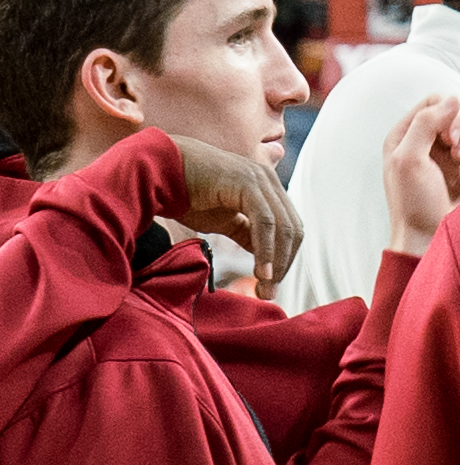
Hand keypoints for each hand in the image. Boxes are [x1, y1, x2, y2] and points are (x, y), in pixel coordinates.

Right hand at [174, 134, 303, 287]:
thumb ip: (246, 233)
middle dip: (284, 264)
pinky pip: (264, 222)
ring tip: (265, 287)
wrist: (161, 171)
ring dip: (277, 262)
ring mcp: (261, 180)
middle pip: (293, 230)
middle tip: (268, 293)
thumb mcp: (224, 219)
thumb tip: (264, 257)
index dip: (285, 258)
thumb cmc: (189, 194)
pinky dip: (266, 249)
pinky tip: (261, 272)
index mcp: (268, 190)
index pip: (290, 228)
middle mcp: (270, 182)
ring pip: (283, 228)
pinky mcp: (247, 183)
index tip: (270, 285)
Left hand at [381, 93, 459, 256]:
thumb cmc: (412, 203)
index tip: (451, 139)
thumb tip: (453, 100)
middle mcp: (426, 144)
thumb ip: (426, 124)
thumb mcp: (409, 160)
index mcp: (405, 136)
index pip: (435, 103)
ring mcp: (447, 159)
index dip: (449, 115)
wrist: (428, 241)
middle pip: (459, 117)